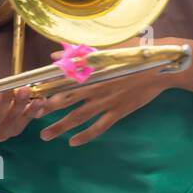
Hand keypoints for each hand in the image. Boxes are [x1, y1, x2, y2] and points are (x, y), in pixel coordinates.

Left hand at [39, 38, 192, 147]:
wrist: (160, 68)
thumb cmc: (135, 55)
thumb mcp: (109, 50)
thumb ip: (80, 53)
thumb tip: (56, 54)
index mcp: (92, 70)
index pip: (63, 79)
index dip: (47, 86)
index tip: (32, 93)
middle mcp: (96, 87)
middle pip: (66, 100)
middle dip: (48, 109)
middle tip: (33, 117)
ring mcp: (107, 101)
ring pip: (79, 116)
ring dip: (61, 126)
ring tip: (45, 136)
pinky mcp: (118, 111)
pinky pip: (99, 127)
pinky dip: (86, 135)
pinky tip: (74, 142)